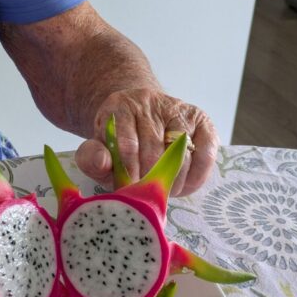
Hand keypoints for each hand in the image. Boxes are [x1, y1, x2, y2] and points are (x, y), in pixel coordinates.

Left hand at [74, 88, 218, 195]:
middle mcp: (150, 102)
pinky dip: (196, 176)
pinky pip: (205, 153)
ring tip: (163, 192)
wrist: (139, 119)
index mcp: (119, 105)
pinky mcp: (201, 121)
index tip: (129, 188)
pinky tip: (183, 187)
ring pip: (181, 151)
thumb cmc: (119, 141)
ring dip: (173, 180)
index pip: (125, 141)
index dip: (128, 171)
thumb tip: (103, 163)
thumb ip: (91, 157)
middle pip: (153, 147)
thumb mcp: (99, 148)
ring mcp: (178, 109)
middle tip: (147, 194)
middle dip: (150, 177)